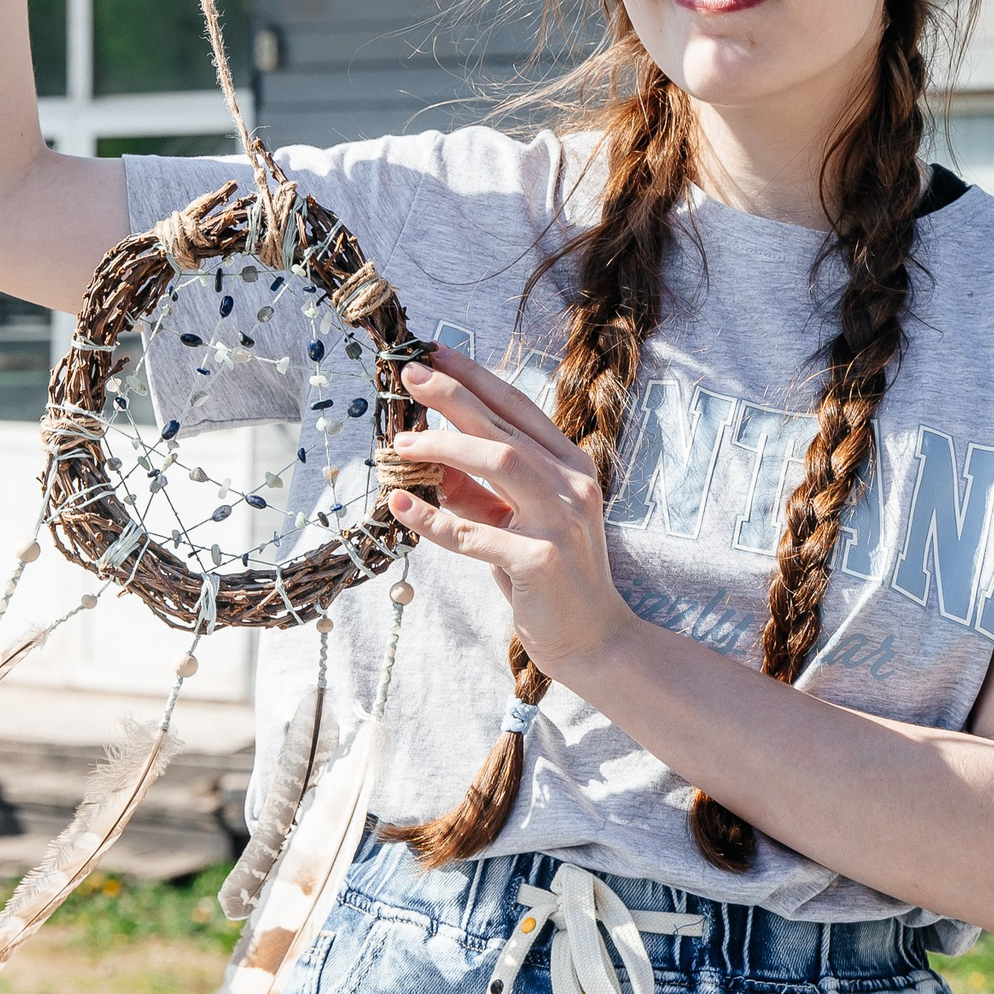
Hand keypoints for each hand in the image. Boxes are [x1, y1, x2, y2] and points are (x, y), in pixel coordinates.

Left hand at [386, 346, 643, 676]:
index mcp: (570, 466)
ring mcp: (562, 521)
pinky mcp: (541, 562)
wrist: (592, 639)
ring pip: (501, 464)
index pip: (519, 408)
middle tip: (409, 376)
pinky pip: (476, 535)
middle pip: (506, 427)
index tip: (433, 355)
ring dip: (446, 448)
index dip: (475, 377)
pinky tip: (402, 505)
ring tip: (401, 445)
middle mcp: (573, 484)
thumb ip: (478, 490)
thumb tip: (426, 459)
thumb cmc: (549, 576)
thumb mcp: (514, 521)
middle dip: (453, 396)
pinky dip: (434, 520)